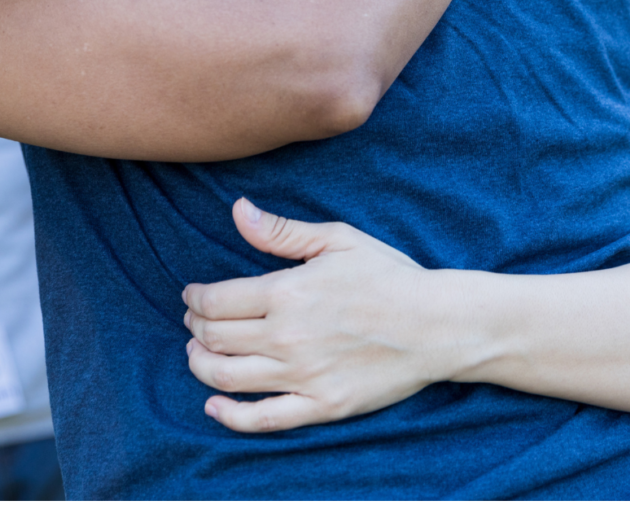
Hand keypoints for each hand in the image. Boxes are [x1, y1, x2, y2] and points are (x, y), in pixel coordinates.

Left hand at [181, 198, 445, 432]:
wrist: (437, 325)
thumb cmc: (390, 276)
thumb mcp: (338, 240)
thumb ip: (283, 231)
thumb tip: (237, 211)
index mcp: (288, 292)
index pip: (215, 300)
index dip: (194, 299)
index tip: (192, 296)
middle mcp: (287, 336)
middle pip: (214, 338)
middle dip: (196, 327)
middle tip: (196, 322)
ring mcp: (302, 376)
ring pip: (226, 377)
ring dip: (200, 365)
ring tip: (199, 354)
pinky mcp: (320, 406)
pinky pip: (262, 418)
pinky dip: (229, 415)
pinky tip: (214, 404)